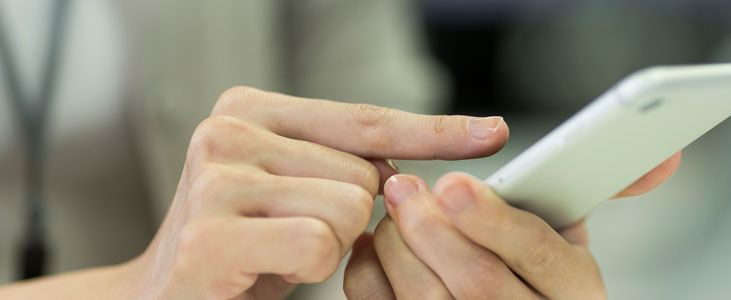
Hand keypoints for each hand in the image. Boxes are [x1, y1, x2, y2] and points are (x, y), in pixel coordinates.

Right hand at [125, 87, 509, 298]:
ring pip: (350, 208)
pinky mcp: (212, 235)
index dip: (434, 131)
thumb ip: (344, 161)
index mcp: (250, 107)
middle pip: (366, 172)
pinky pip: (320, 245)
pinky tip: (268, 269)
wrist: (166, 295)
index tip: (491, 133)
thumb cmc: (243, 244)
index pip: (365, 118)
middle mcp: (227, 130)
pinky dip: (309, 268)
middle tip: (291, 233)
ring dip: (327, 245)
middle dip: (347, 217)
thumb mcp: (294, 187)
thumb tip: (419, 165)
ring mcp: (216, 179)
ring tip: (278, 251)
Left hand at [343, 153, 680, 298]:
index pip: (539, 256)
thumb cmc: (536, 282)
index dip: (494, 220)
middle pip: (477, 283)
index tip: (452, 182)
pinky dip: (372, 277)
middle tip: (403, 186)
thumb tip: (665, 155)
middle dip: (432, 229)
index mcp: (576, 293)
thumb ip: (591, 191)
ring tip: (393, 211)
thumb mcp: (571, 242)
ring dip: (399, 249)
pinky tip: (379, 247)